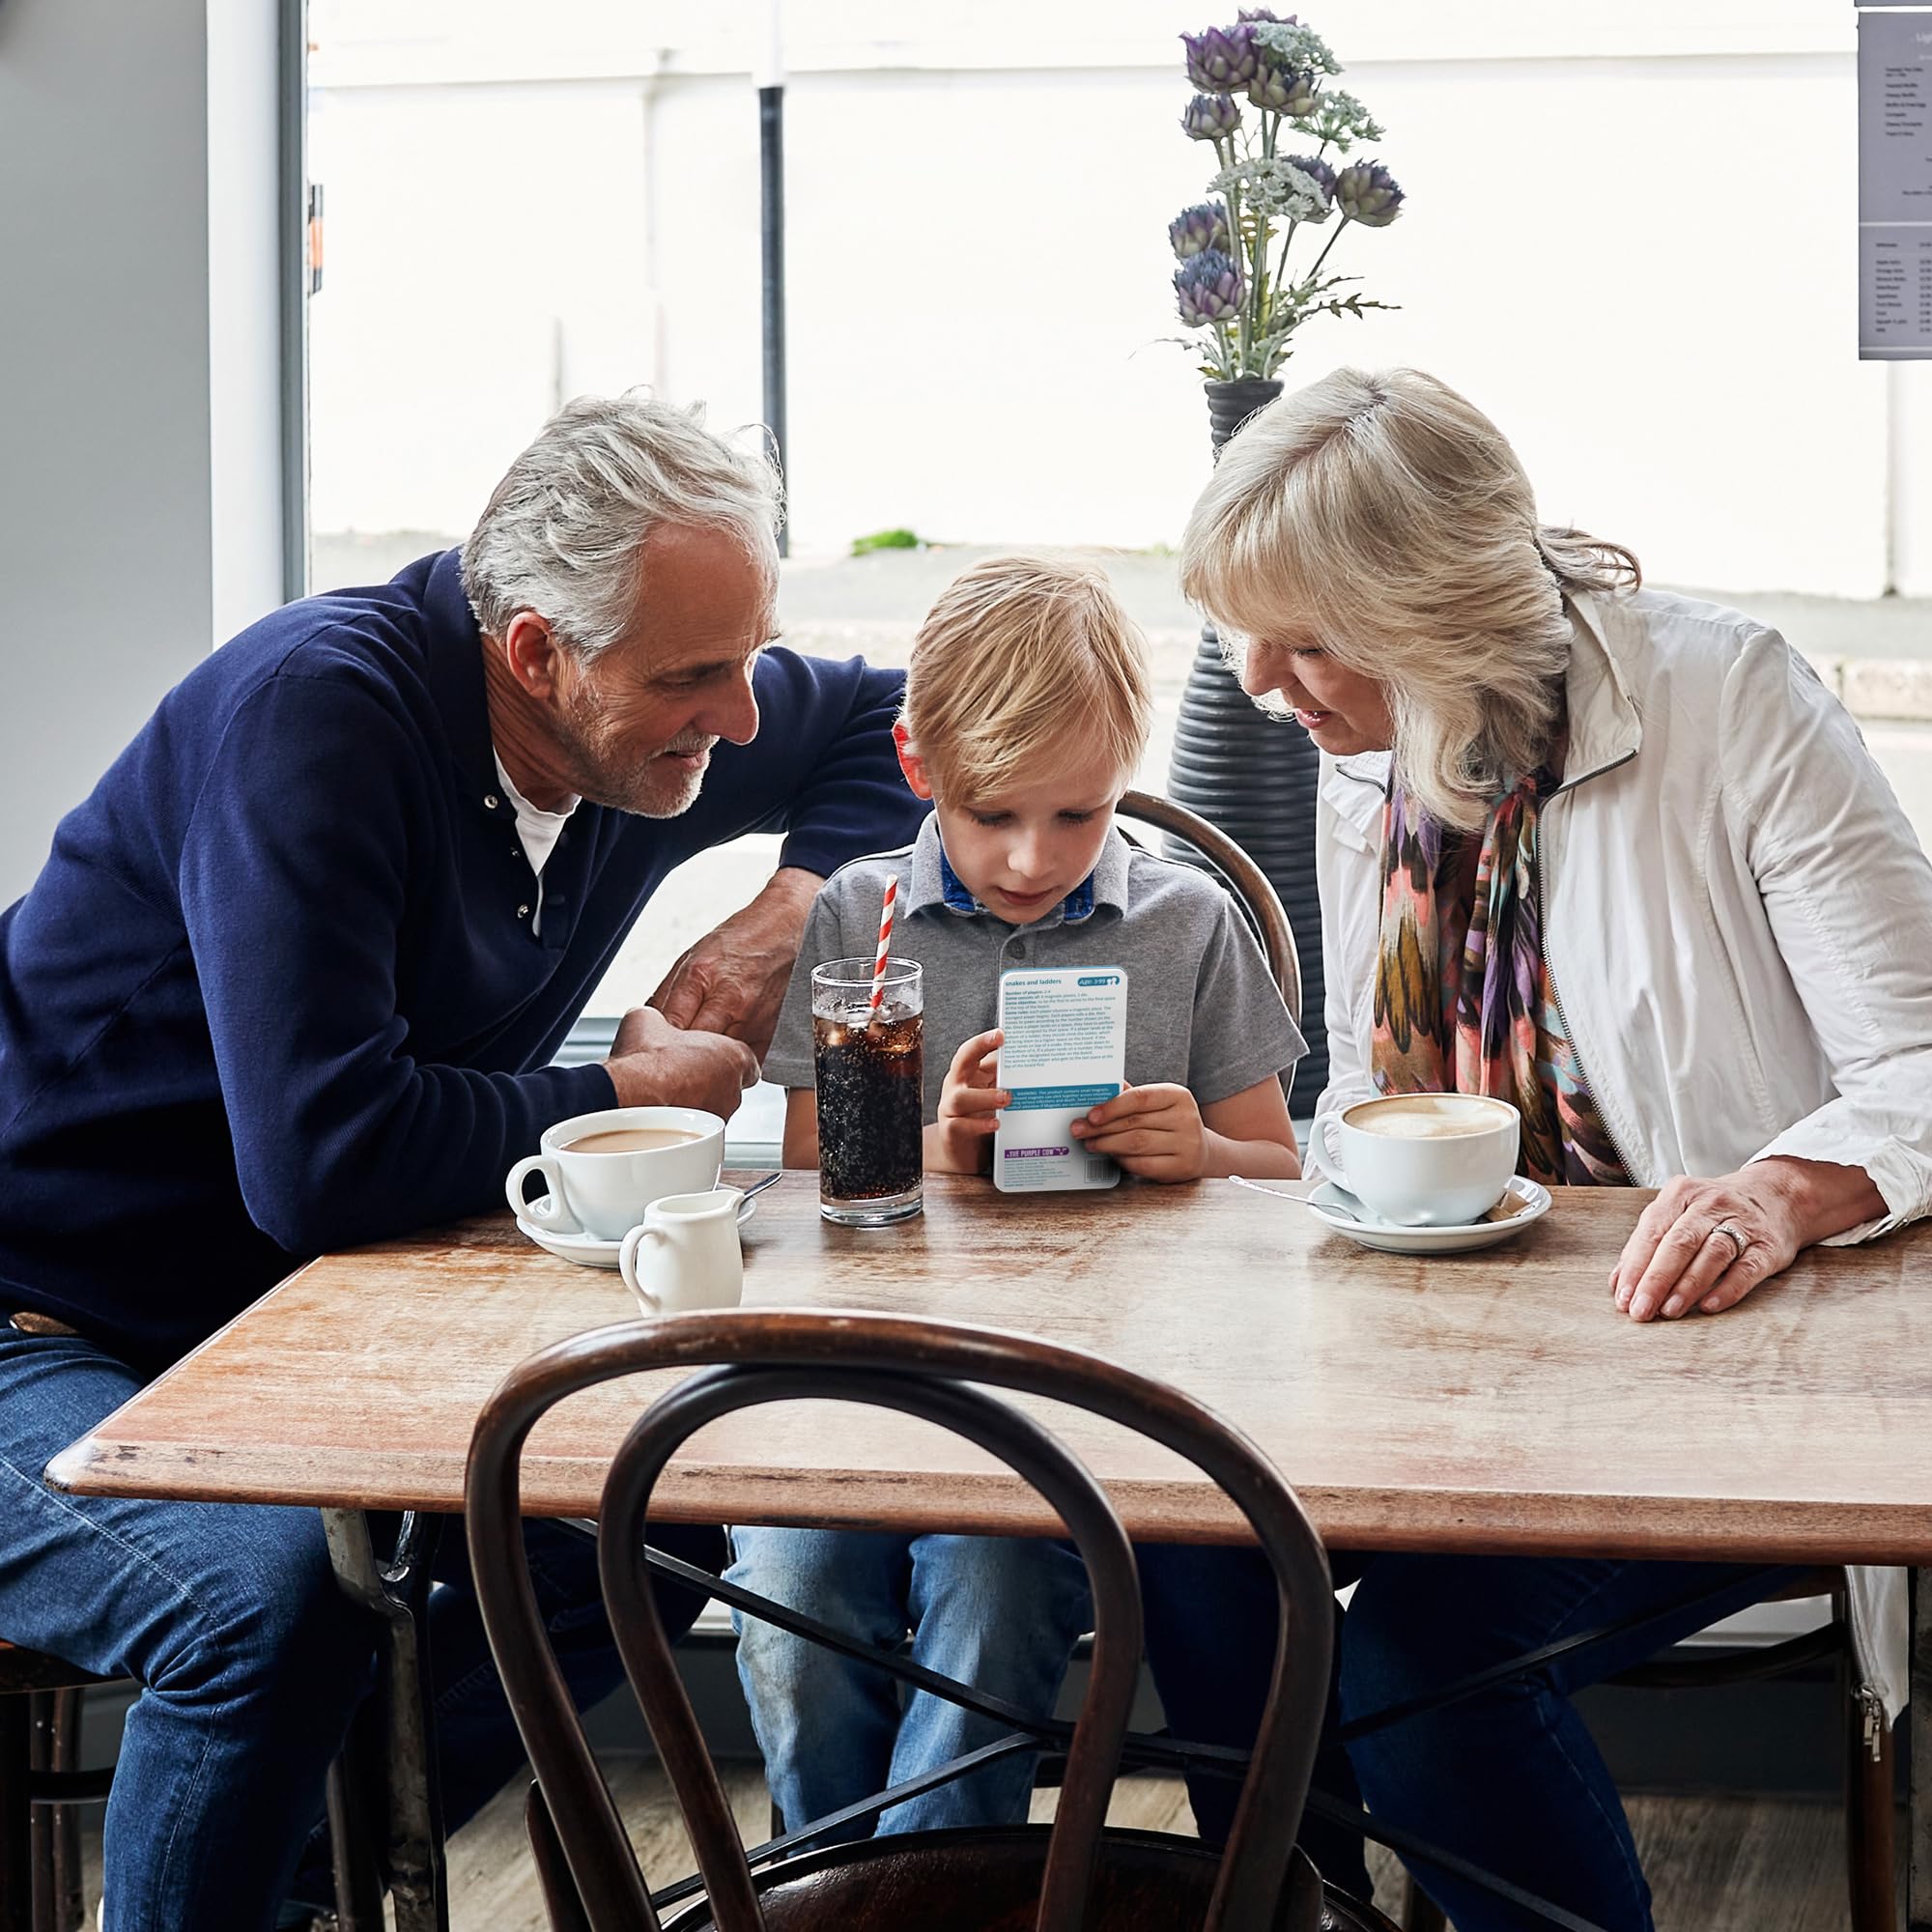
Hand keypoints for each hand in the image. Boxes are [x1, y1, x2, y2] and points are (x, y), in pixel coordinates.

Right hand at [606, 1006, 758, 1119]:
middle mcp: (733, 1090)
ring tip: (666, 1095)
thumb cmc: (647, 1061)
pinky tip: (661, 1115)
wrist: (631, 1098)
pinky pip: (697, 1130)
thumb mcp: (649, 1018)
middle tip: (679, 1074)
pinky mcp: (702, 1139)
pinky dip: (682, 1125)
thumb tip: (648, 1019)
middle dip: (705, 1080)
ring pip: (712, 1109)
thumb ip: (661, 1019)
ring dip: (694, 1103)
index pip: (742, 1058)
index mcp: (733, 1056)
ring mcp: (719, 1118)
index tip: (700, 1055)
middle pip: (727, 1085)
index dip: (720, 1056)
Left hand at [649, 867, 821, 1059]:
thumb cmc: (738, 941)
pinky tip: (728, 1060)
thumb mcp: (691, 958)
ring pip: (722, 1062)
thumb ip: (666, 994)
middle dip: (679, 1060)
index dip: (656, 1043)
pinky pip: (749, 1064)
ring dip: (708, 1067)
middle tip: (671, 1065)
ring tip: (700, 1064)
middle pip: (694, 1051)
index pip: (669, 1027)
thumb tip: (644, 1025)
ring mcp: (754, 1019)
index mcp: (700, 977)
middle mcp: (729, 1000)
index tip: (651, 1051)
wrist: (786, 929)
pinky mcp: (773, 1031)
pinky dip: (736, 1066)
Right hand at [931, 1028, 1007, 1173]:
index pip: (971, 1051)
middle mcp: (955, 1087)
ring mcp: (950, 1109)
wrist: (962, 1153)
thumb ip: (1004, 1080)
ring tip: (1006, 1098)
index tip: (1002, 1033)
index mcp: (967, 1074)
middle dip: (978, 1047)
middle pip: (960, 1062)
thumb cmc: (981, 1117)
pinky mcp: (950, 1132)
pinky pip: (961, 1125)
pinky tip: (995, 1124)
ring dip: (985, 1096)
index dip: (984, 1041)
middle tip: (1000, 1043)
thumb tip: (1031, 1064)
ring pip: (961, 1097)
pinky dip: (978, 1125)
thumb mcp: (992, 1094)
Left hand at [1071, 1083, 1206, 1182]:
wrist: (1200, 1150)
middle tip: (1079, 1130)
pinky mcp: (1181, 1167)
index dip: (1112, 1106)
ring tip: (1090, 1143)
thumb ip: (1130, 1096)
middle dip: (1101, 1127)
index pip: (1140, 1098)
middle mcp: (1186, 1118)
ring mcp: (1187, 1144)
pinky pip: (1143, 1164)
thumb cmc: (1169, 1122)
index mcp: (1178, 1095)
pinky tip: (1110, 1155)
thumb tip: (1096, 1090)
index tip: (1090, 1115)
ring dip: (1107, 1144)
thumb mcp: (1156, 1104)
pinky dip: (1122, 1160)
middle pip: (1134, 1123)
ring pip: (1136, 1144)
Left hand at [1609, 1156, 1881, 1321]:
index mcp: (1680, 1194)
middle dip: (1656, 1279)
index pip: (1652, 1232)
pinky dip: (1727, 1288)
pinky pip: (1747, 1268)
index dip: (1635, 1267)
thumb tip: (1618, 1283)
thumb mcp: (1679, 1216)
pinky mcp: (1767, 1246)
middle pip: (1678, 1242)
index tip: (1622, 1298)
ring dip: (1688, 1285)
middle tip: (1640, 1310)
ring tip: (1669, 1311)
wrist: (1778, 1197)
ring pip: (1711, 1253)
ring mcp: (1742, 1223)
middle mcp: (1710, 1204)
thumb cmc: (1714, 1214)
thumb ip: (1647, 1245)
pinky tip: (1709, 1306)